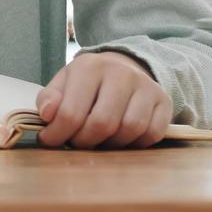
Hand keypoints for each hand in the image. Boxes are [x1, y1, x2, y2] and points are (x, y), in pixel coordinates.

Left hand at [34, 51, 171, 148]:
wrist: (124, 67)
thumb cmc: (88, 82)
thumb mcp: (63, 83)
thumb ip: (49, 98)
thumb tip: (47, 115)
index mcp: (90, 66)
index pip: (71, 111)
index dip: (58, 134)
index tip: (50, 141)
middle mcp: (121, 73)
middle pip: (102, 124)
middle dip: (85, 142)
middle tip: (76, 143)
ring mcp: (146, 86)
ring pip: (129, 129)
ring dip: (110, 145)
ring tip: (98, 140)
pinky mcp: (164, 101)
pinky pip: (152, 133)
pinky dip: (135, 144)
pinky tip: (121, 139)